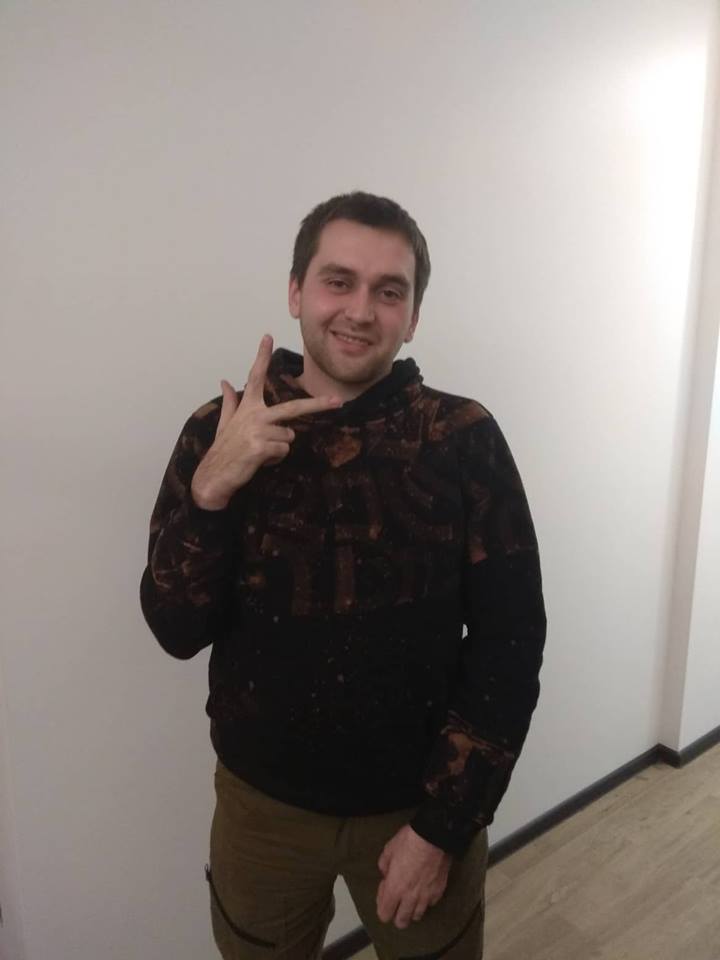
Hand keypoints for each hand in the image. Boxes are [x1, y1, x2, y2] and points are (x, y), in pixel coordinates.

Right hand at [191, 334, 341, 508]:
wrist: (214, 476)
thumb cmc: (224, 450)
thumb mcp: (225, 423)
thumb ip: (229, 402)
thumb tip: (224, 380)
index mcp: (247, 407)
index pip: (255, 376)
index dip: (262, 356)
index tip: (268, 336)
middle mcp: (254, 415)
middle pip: (293, 407)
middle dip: (318, 404)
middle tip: (338, 400)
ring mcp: (258, 430)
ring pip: (289, 437)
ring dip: (278, 448)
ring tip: (259, 452)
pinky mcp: (262, 447)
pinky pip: (283, 451)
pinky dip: (274, 459)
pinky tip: (258, 461)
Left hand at [376, 825, 450, 929]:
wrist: (433, 836)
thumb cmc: (409, 841)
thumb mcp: (388, 850)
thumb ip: (384, 866)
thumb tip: (386, 874)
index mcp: (394, 889)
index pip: (384, 915)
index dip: (382, 905)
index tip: (385, 891)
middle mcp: (410, 898)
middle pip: (401, 922)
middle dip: (396, 915)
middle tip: (397, 901)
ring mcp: (426, 896)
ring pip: (417, 916)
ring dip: (412, 909)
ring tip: (411, 896)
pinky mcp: (439, 891)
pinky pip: (430, 904)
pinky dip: (426, 900)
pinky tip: (424, 889)